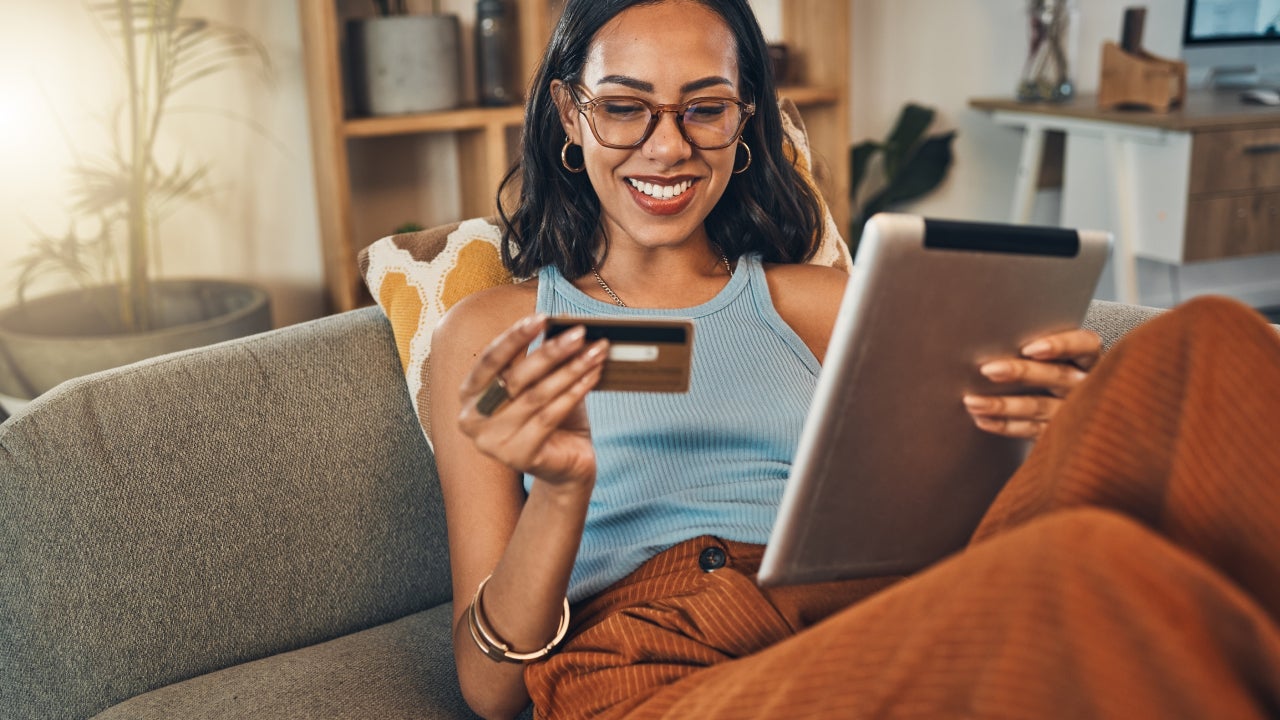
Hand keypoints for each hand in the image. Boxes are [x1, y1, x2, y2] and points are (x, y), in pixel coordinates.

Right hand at [457, 314, 608, 487]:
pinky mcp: (518, 457)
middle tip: (579, 333)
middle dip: (551, 351)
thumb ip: (541, 360)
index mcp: (469, 395)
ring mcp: (493, 442)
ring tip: (595, 351)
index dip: (515, 336)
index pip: (490, 359)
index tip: (541, 317)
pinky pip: (550, 416)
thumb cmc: (550, 421)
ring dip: (571, 369)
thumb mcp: (540, 384)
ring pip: (537, 395)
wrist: (565, 467)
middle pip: (515, 377)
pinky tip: (593, 375)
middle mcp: (473, 419)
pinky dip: (575, 392)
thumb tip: (563, 323)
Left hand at [963, 328, 1100, 439]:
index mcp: (1088, 358)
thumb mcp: (1051, 355)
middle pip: (1057, 376)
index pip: (1084, 345)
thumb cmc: (1049, 368)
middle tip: (988, 370)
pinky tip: (982, 420)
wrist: (1073, 411)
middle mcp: (1085, 384)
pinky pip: (1031, 430)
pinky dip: (1004, 425)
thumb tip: (989, 338)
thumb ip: (1033, 347)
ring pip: (1039, 406)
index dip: (1060, 345)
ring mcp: (1074, 412)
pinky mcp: (1060, 433)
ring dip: (1003, 404)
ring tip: (972, 401)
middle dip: (1021, 372)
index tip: (1029, 348)